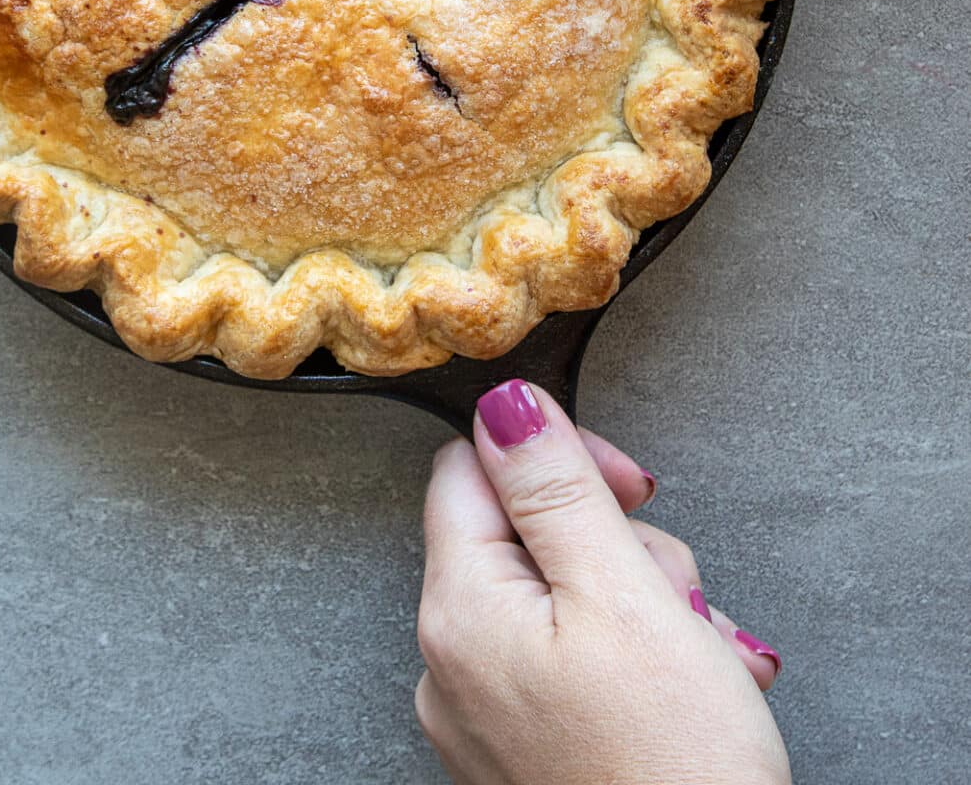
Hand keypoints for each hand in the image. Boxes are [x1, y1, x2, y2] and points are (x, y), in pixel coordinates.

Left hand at [414, 382, 789, 784]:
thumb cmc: (672, 767)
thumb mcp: (623, 593)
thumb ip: (556, 487)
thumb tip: (503, 404)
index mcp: (459, 609)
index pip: (472, 469)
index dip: (553, 456)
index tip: (627, 484)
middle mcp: (452, 660)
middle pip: (526, 533)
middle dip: (617, 543)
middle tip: (676, 593)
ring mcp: (486, 712)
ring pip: (562, 595)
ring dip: (644, 602)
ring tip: (699, 652)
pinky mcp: (527, 747)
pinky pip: (570, 661)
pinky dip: (634, 658)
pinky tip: (692, 684)